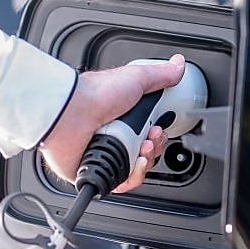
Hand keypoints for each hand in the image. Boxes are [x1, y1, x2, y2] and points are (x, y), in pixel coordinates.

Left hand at [40, 54, 185, 193]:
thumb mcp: (135, 78)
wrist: (72, 113)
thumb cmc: (95, 94)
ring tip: (142, 148)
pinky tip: (135, 163)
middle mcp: (113, 135)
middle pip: (146, 151)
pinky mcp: (96, 170)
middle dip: (155, 146)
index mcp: (122, 115)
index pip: (149, 131)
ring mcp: (105, 153)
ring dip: (146, 160)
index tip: (161, 126)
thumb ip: (159, 74)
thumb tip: (177, 66)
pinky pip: (121, 182)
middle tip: (151, 136)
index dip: (159, 132)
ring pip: (137, 168)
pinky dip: (133, 175)